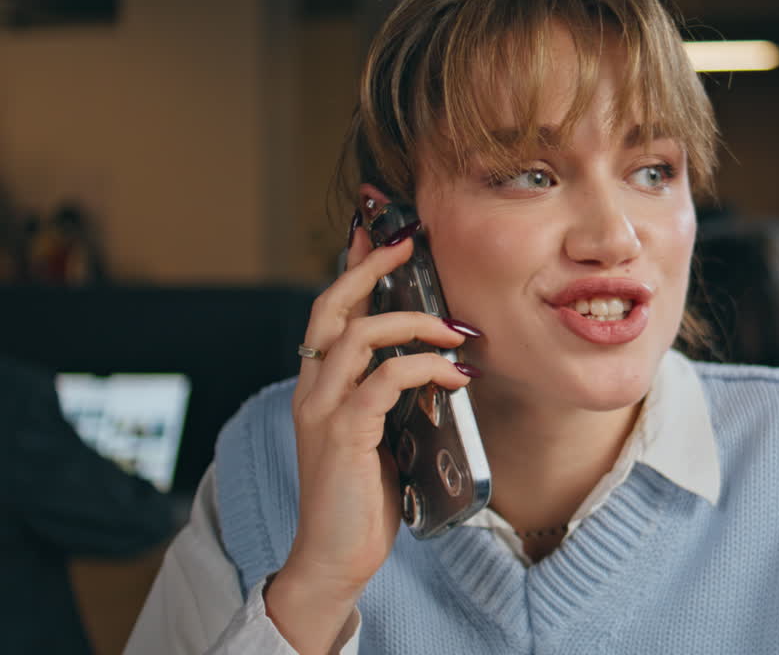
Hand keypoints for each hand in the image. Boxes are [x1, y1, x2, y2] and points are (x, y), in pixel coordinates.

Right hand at [264, 220, 474, 652]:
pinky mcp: (343, 434)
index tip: (379, 232)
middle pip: (332, 306)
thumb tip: (433, 362)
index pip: (329, 310)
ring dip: (413, 323)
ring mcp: (322, 409)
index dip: (352, 266)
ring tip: (455, 331)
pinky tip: (455, 375)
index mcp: (318, 384)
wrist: (335, 557)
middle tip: (410, 242)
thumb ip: (389, 395)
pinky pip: (385, 381)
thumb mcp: (378, 432)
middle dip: (371, 267)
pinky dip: (424, 368)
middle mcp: (311, 388)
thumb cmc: (361, 496)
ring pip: (359, 336)